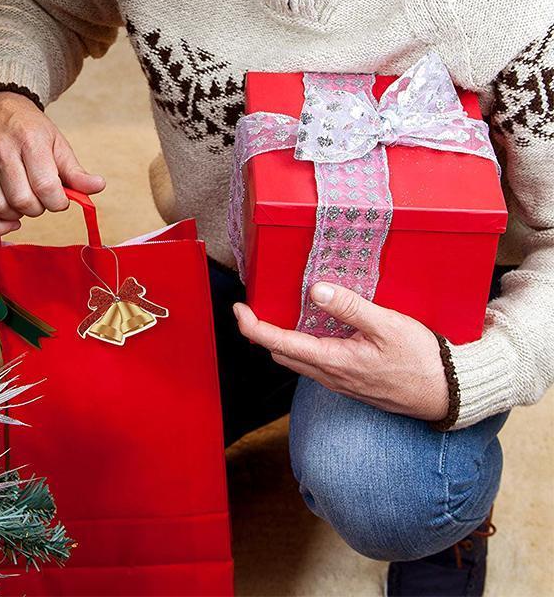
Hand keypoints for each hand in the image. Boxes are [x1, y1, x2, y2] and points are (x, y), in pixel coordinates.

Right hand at [0, 91, 104, 234]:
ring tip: (27, 204)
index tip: (61, 198)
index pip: (46, 187)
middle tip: (43, 198)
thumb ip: (75, 170)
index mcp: (30, 142)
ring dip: (18, 216)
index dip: (58, 202)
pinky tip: (10, 221)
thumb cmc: (29, 126)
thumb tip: (98, 187)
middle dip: (39, 208)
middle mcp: (2, 152)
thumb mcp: (57, 142)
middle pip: (22, 200)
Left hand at [233, 282, 448, 420]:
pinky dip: (304, 345)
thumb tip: (315, 291)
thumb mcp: (387, 326)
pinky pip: (315, 364)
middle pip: (281, 353)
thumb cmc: (420, 360)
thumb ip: (350, 308)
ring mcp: (338, 382)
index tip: (239, 309)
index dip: (253, 326)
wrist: (446, 395)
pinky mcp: (348, 382)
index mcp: (332, 361)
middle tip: (259, 304)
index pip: (278, 343)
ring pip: (297, 360)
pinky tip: (318, 327)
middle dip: (263, 330)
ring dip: (283, 338)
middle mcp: (329, 376)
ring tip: (283, 310)